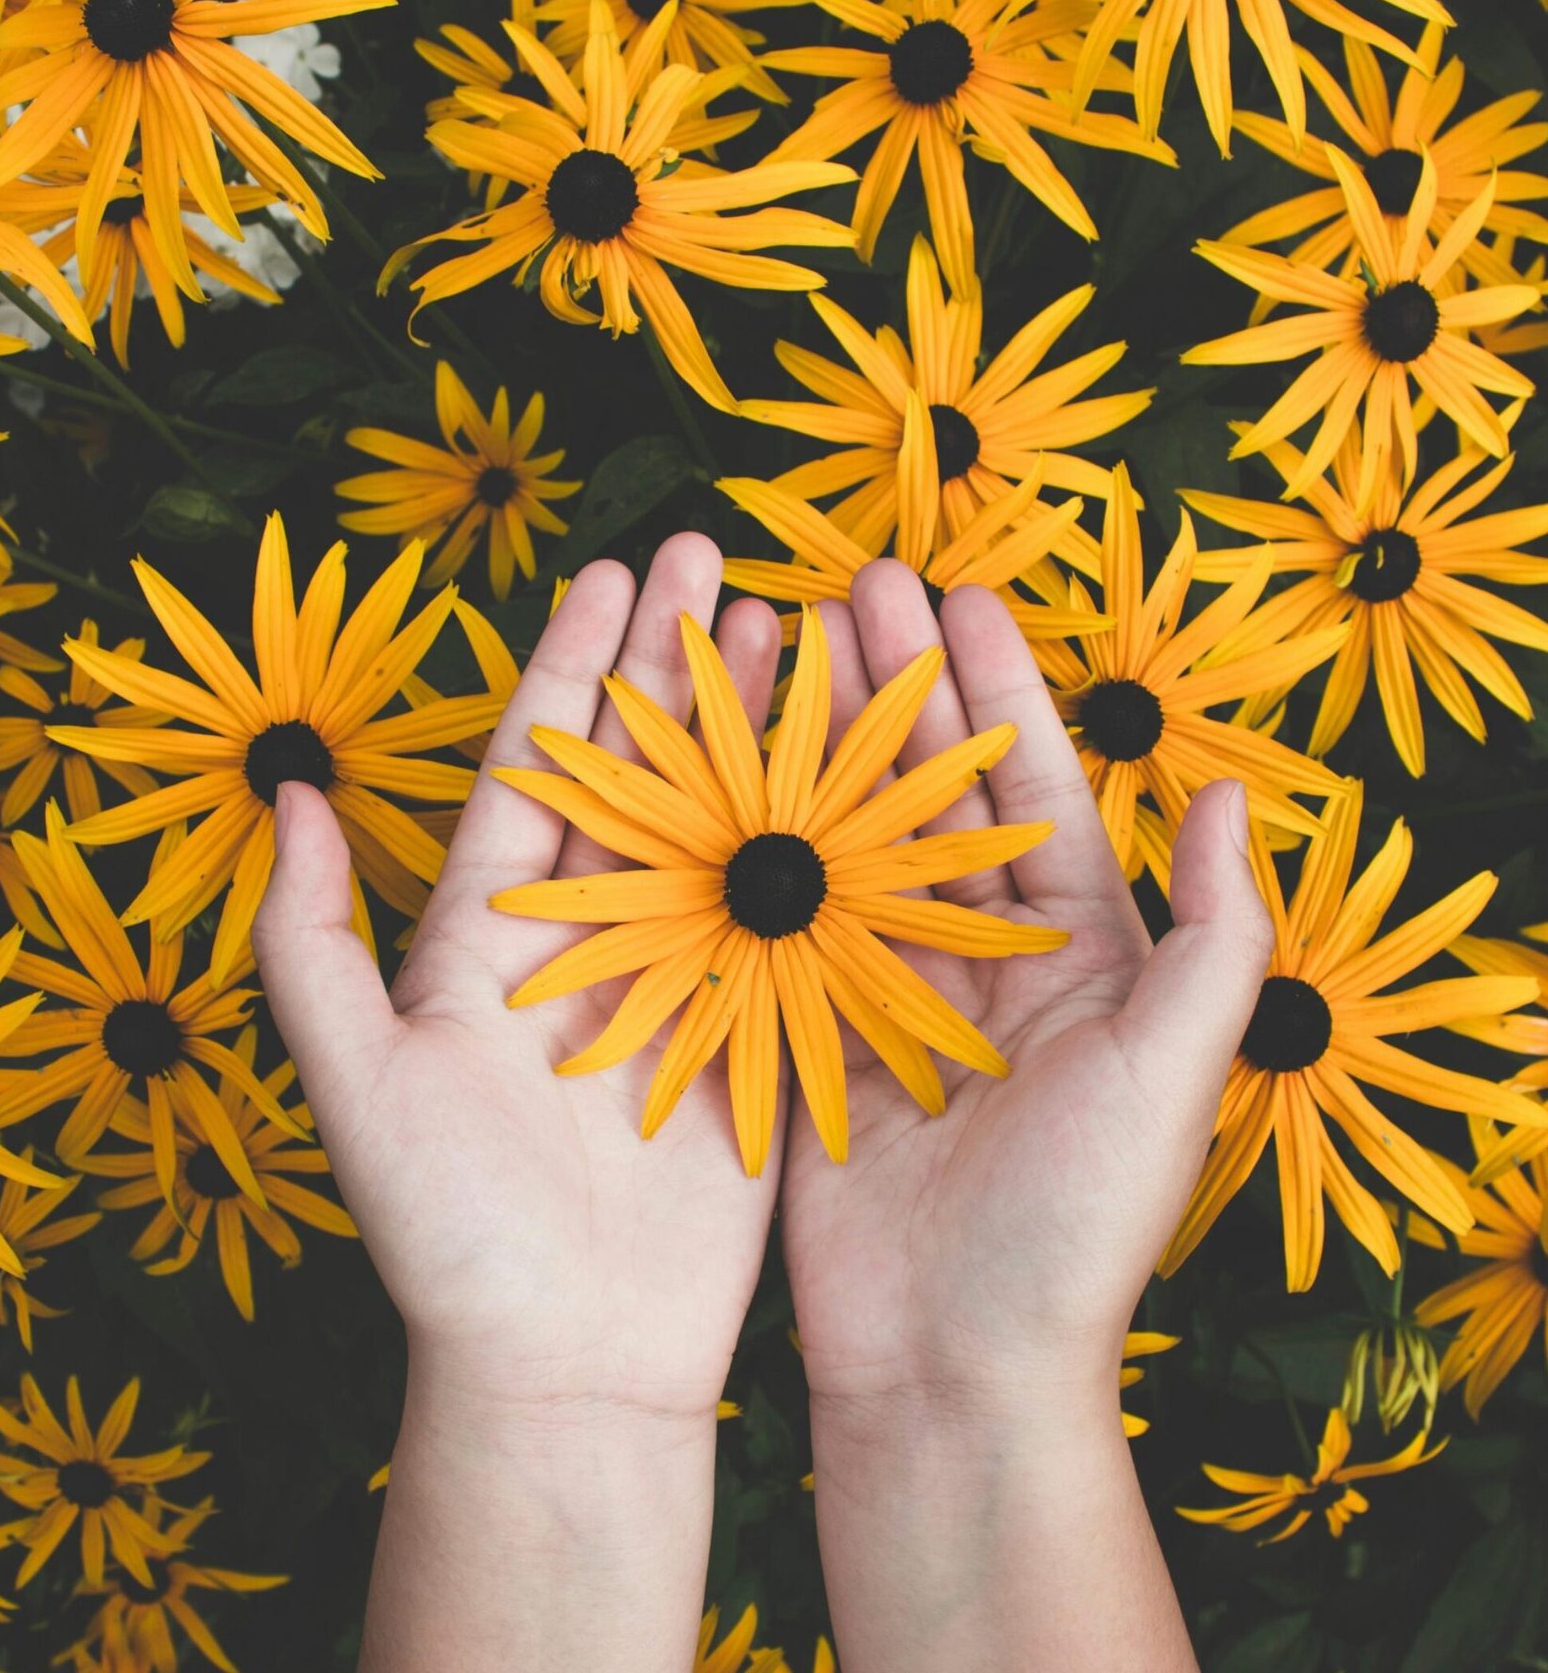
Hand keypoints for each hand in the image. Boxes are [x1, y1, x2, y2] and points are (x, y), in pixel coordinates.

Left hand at [252, 534, 785, 1672]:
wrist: (567, 1361)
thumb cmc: (449, 1234)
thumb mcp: (356, 1083)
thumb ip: (310, 944)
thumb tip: (294, 796)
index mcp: (495, 932)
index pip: (540, 766)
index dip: (573, 666)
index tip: (610, 573)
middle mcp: (592, 937)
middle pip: (640, 771)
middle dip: (673, 664)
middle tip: (715, 561)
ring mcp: (680, 980)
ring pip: (724, 823)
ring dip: (754, 728)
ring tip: (791, 630)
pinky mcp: (753, 1034)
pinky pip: (788, 917)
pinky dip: (822, 840)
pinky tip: (855, 768)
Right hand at [781, 560, 1274, 1409]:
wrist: (952, 1363)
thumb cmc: (1074, 1226)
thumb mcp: (1171, 1074)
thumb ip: (1213, 936)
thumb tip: (1231, 794)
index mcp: (1076, 952)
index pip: (1031, 787)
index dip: (994, 687)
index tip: (953, 594)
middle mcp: (979, 955)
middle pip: (929, 791)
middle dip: (891, 686)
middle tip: (845, 587)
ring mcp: (887, 990)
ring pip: (848, 837)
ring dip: (816, 744)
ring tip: (776, 647)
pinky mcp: (809, 1035)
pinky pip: (782, 920)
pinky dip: (753, 845)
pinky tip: (719, 774)